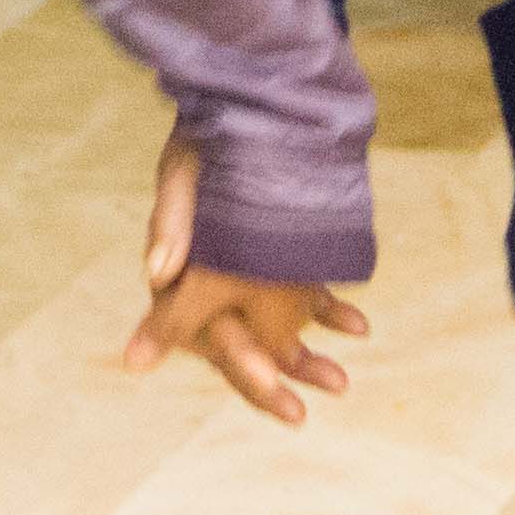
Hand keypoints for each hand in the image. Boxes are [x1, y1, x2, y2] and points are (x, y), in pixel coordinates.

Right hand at [122, 142, 367, 425]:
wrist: (249, 99)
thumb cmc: (204, 135)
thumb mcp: (183, 169)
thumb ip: (172, 219)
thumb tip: (157, 273)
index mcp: (183, 272)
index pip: (203, 328)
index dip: (232, 356)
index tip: (266, 382)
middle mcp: (216, 282)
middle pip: (240, 344)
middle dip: (268, 380)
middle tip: (299, 414)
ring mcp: (252, 273)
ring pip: (275, 330)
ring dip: (304, 359)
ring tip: (340, 384)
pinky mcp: (282, 256)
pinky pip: (305, 298)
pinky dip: (329, 314)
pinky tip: (358, 326)